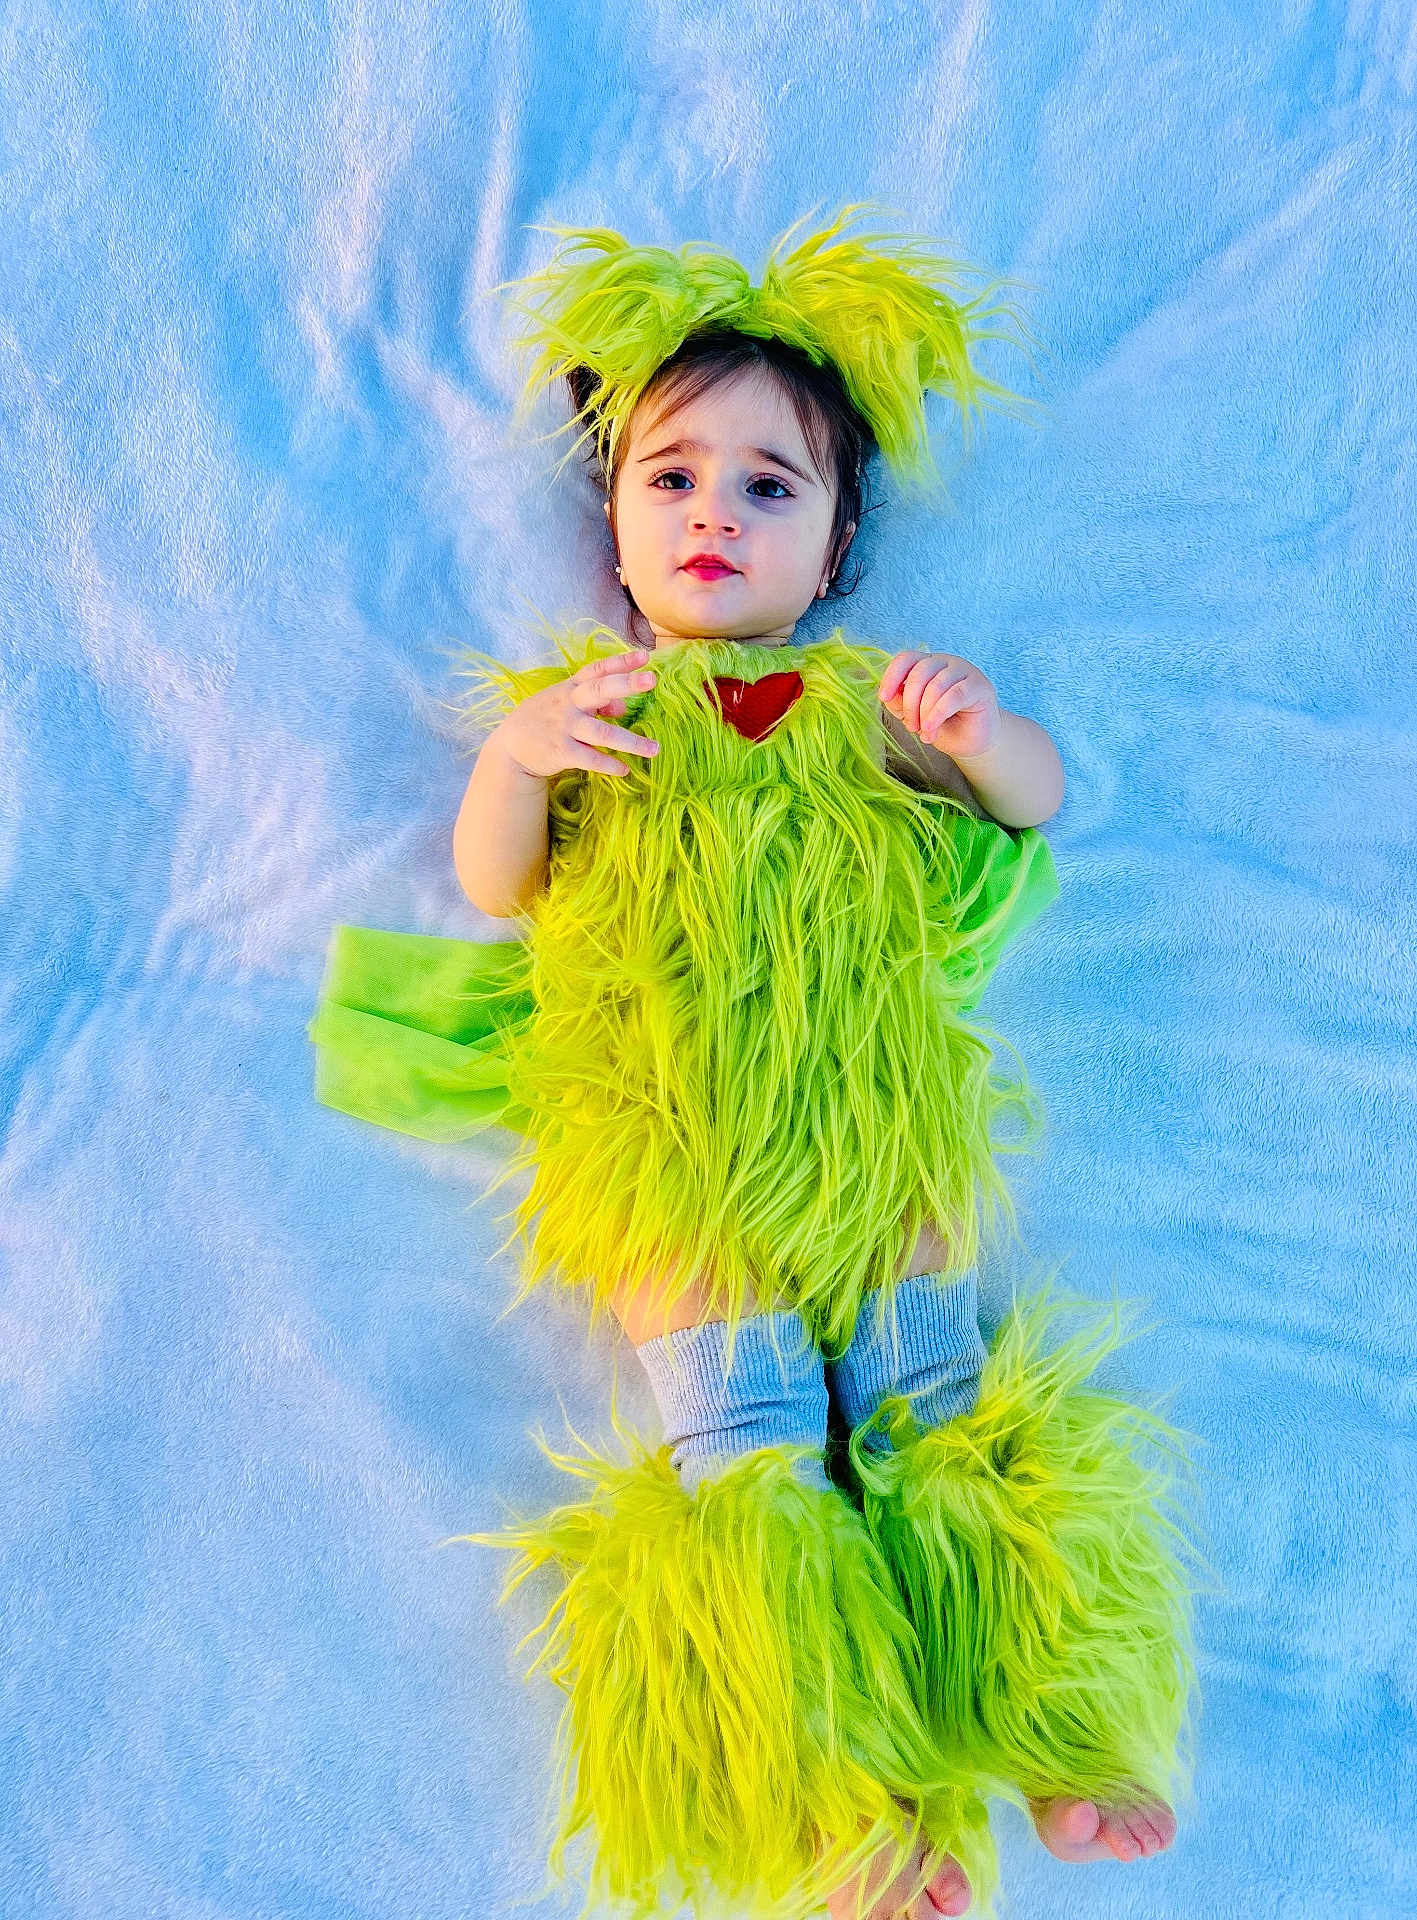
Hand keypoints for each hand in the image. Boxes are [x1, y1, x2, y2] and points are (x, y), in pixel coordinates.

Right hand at [495, 648, 660, 779]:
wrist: (511, 747)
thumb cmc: (546, 719)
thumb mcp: (566, 703)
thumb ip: (596, 702)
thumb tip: (623, 706)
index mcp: (571, 687)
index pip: (598, 670)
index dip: (621, 661)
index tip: (645, 656)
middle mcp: (569, 704)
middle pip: (600, 690)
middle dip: (626, 684)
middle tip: (652, 680)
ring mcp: (565, 728)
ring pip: (603, 733)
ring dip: (631, 742)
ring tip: (655, 749)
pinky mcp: (561, 752)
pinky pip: (591, 759)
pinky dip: (609, 765)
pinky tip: (625, 770)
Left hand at [878, 651, 1000, 762]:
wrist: (972, 743)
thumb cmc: (944, 726)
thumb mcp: (915, 716)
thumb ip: (901, 703)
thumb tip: (888, 695)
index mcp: (927, 665)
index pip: (906, 659)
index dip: (892, 675)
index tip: (884, 697)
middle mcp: (945, 663)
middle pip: (919, 673)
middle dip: (910, 704)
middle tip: (911, 727)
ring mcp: (964, 671)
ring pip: (935, 686)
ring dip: (925, 714)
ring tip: (925, 733)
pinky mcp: (979, 686)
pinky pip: (954, 695)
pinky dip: (938, 715)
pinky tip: (932, 730)